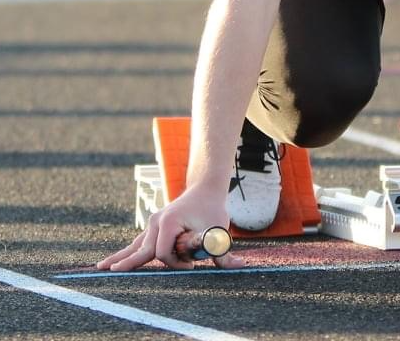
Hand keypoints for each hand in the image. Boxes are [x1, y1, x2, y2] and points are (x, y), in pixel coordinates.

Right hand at [96, 184, 244, 271]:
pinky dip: (128, 252)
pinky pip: (139, 242)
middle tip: (110, 273)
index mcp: (168, 222)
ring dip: (120, 257)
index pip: (164, 252)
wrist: (206, 187)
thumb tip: (238, 265)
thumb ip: (223, 250)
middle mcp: (156, 222)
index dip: (176, 263)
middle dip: (127, 263)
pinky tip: (113, 261)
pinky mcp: (154, 226)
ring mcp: (153, 223)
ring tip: (100, 268)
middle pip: (141, 249)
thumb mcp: (218, 229)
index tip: (192, 264)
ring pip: (135, 245)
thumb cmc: (212, 208)